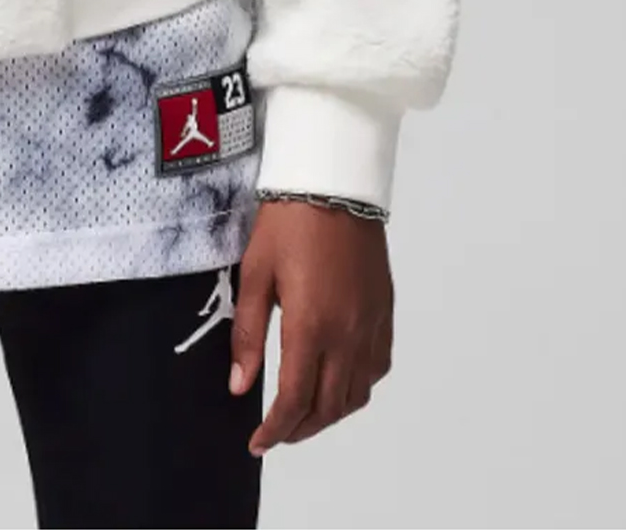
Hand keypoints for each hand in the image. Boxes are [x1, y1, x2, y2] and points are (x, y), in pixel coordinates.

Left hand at [228, 198, 393, 453]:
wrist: (334, 182)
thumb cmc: (287, 222)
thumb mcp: (255, 273)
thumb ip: (248, 334)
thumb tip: (240, 386)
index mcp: (311, 325)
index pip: (295, 400)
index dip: (275, 430)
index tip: (257, 443)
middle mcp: (347, 334)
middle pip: (328, 407)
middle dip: (300, 429)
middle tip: (276, 433)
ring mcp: (371, 325)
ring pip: (356, 395)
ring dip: (329, 414)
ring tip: (303, 414)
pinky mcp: (385, 313)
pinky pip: (376, 369)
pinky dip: (356, 388)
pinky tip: (337, 382)